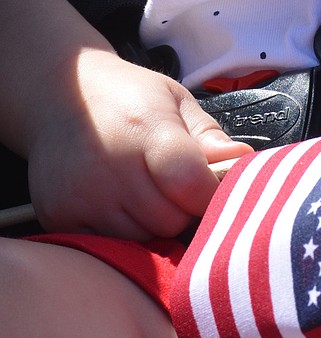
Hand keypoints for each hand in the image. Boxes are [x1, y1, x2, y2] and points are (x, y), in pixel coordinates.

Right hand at [26, 49, 252, 238]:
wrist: (61, 93)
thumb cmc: (128, 96)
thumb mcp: (175, 100)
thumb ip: (209, 135)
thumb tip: (243, 161)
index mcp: (146, 130)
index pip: (191, 185)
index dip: (212, 193)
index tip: (216, 186)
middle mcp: (110, 167)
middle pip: (170, 221)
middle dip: (184, 210)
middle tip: (177, 186)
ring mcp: (81, 196)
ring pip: (142, 240)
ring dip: (154, 225)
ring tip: (147, 191)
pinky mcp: (59, 217)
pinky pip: (109, 245)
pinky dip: (124, 232)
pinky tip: (121, 203)